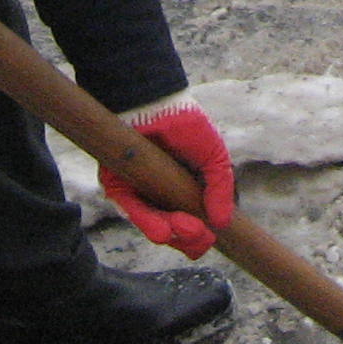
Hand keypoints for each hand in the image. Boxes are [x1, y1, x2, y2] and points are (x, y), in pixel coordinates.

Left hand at [99, 96, 236, 258]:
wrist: (154, 104)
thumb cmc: (187, 126)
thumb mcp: (214, 156)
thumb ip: (222, 188)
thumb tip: (223, 223)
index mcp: (187, 192)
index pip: (195, 227)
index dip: (201, 236)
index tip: (210, 235)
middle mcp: (163, 198)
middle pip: (175, 235)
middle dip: (188, 239)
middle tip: (197, 231)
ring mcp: (141, 196)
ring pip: (155, 229)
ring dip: (171, 235)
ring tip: (182, 227)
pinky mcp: (120, 189)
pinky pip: (132, 213)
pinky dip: (148, 224)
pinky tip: (163, 231)